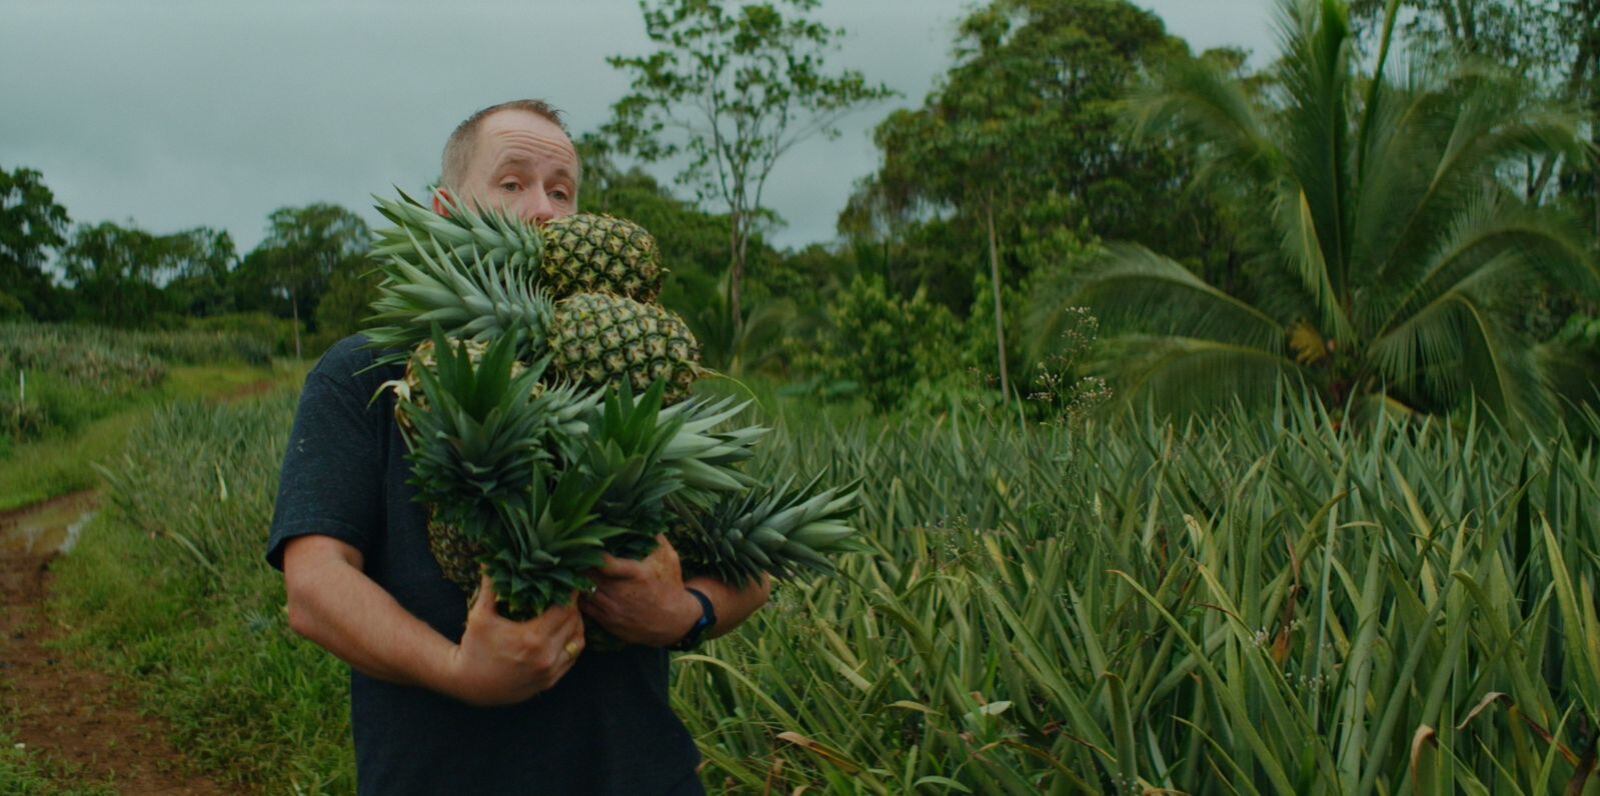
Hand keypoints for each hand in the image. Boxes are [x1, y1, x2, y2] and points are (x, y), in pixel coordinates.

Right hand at [446, 575, 584, 706]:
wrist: (468, 684)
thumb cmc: (473, 646)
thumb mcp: (479, 615)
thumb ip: (490, 586)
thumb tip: (489, 558)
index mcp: (532, 638)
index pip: (565, 609)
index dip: (569, 593)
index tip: (569, 581)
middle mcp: (546, 656)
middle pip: (575, 623)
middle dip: (573, 606)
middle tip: (568, 593)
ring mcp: (550, 671)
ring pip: (578, 642)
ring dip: (576, 625)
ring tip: (567, 611)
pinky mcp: (549, 682)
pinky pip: (572, 659)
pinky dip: (572, 643)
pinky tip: (563, 632)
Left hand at [580, 534, 700, 647]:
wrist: (675, 621)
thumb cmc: (670, 584)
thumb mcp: (669, 558)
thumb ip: (655, 538)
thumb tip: (643, 517)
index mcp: (636, 574)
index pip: (604, 563)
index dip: (592, 553)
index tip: (585, 544)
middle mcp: (622, 594)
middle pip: (589, 576)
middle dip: (581, 565)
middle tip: (574, 554)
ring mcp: (614, 610)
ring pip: (584, 592)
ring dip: (579, 580)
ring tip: (575, 568)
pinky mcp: (609, 622)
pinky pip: (586, 608)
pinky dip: (582, 596)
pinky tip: (582, 586)